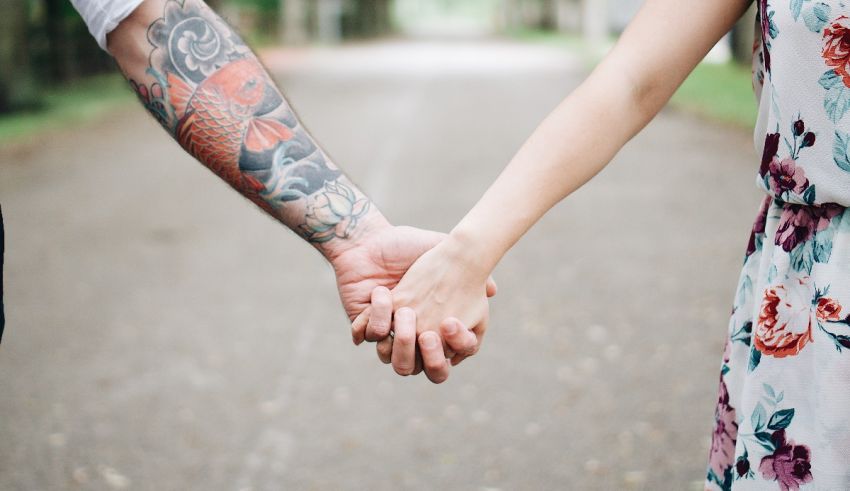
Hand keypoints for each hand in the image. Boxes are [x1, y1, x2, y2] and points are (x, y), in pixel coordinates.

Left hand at [358, 235, 493, 378]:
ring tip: (404, 311)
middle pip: (420, 367)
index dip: (453, 347)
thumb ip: (462, 266)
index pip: (447, 356)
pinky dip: (373, 322)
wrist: (371, 240)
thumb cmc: (408, 246)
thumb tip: (492, 289)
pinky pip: (367, 336)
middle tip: (426, 334)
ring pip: (391, 358)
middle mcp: (410, 333)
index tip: (450, 323)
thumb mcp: (441, 253)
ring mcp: (386, 331)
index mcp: (432, 323)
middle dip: (427, 357)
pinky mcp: (364, 323)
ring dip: (399, 340)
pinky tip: (382, 296)